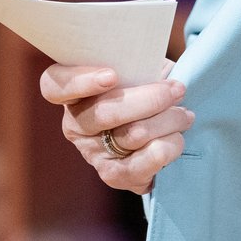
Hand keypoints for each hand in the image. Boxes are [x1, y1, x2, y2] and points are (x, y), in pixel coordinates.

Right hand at [42, 61, 192, 194]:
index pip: (56, 86)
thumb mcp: (141, 69)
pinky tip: (177, 137)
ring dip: (168, 120)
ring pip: (132, 135)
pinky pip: (143, 163)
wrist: (159, 130)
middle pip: (104, 113)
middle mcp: (76, 125)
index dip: (80, 81)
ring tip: (184, 114)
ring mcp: (93, 153)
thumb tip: (161, 72)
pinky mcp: (114, 176)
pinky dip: (168, 146)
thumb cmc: (145, 89)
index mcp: (74, 94)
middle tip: (176, 90)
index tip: (112, 75)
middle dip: (149, 99)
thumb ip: (142, 64)